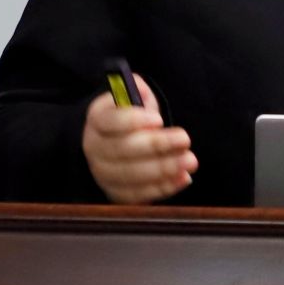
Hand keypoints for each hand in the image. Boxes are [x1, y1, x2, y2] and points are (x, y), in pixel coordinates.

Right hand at [81, 75, 195, 203]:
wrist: (123, 141)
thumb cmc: (133, 116)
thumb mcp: (134, 96)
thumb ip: (137, 89)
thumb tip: (140, 91)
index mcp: (97, 119)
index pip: (110, 120)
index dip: (133, 120)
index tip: (159, 120)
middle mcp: (94, 147)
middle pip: (123, 149)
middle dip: (157, 145)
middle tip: (185, 140)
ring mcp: (102, 173)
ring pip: (131, 175)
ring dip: (163, 169)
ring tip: (189, 161)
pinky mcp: (115, 193)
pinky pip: (138, 195)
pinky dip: (162, 188)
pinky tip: (183, 178)